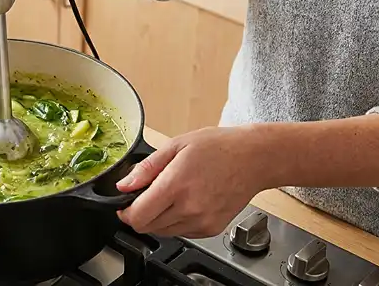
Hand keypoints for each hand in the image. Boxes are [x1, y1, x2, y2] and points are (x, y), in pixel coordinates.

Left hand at [116, 126, 268, 237]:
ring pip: (163, 232)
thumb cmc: (218, 147)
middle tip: (148, 195)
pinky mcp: (211, 229)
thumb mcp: (175, 145)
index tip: (125, 204)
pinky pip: (181, 233)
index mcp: (176, 186)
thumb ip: (146, 168)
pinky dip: (176, 222)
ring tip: (171, 195)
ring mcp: (202, 222)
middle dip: (140, 214)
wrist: (254, 159)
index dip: (125, 212)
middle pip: (147, 227)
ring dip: (158, 218)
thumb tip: (124, 185)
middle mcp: (189, 209)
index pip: (138, 217)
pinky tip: (185, 202)